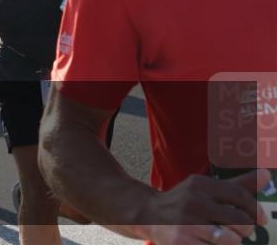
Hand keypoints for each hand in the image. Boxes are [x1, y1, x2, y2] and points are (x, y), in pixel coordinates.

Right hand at [141, 169, 268, 244]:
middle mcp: (193, 201)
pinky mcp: (181, 242)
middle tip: (240, 232)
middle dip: (245, 230)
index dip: (255, 209)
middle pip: (239, 220)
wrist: (147, 214)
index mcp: (200, 184)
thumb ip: (236, 185)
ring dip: (232, 242)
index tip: (261, 219)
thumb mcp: (205, 188)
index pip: (239, 195)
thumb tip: (267, 175)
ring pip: (230, 240)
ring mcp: (187, 223)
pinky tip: (207, 243)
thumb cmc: (184, 202)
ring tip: (222, 239)